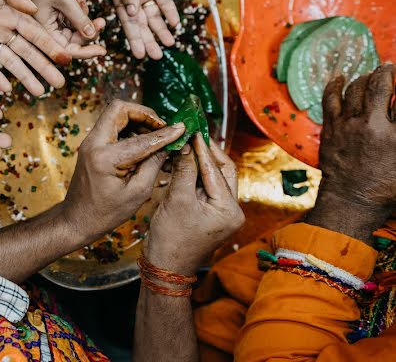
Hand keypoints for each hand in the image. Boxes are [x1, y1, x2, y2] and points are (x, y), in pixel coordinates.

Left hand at [0, 0, 70, 95]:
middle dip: (44, 67)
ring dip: (25, 76)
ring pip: (10, 62)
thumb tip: (33, 9)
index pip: (35, 32)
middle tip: (60, 83)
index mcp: (10, 10)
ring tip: (39, 92)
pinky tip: (8, 89)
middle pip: (27, 51)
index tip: (65, 58)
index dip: (49, 45)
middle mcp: (1, 27)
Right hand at [6, 0, 106, 59]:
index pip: (65, 50)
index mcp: (40, 28)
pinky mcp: (54, 5)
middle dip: (87, 30)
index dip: (85, 52)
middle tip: (102, 21)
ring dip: (83, 14)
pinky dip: (78, 5)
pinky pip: (71, 13)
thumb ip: (78, 18)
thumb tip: (92, 36)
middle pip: (71, 39)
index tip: (102, 50)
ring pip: (73, 26)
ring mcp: (49, 15)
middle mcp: (43, 25)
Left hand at [57, 100, 185, 246]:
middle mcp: (93, 144)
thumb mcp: (137, 192)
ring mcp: (90, 142)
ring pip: (115, 115)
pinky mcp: (91, 145)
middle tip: (163, 127)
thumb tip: (169, 144)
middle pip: (119, 109)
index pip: (141, 139)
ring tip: (156, 136)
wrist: (77, 219)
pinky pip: (112, 126)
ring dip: (137, 120)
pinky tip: (144, 143)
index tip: (182, 129)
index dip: (164, 133)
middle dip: (145, 114)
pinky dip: (129, 128)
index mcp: (105, 158)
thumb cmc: (106, 212)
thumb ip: (154, 164)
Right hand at [105, 0, 179, 58]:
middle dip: (148, 40)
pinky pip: (166, 4)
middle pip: (142, 24)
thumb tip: (130, 12)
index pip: (128, 22)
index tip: (138, 54)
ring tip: (169, 46)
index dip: (133, 38)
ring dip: (161, 31)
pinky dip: (170, 14)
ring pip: (155, 17)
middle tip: (155, 57)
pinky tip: (175, 25)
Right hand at [146, 138, 243, 274]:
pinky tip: (182, 163)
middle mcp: (232, 210)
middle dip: (207, 153)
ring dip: (200, 162)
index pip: (216, 170)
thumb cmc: (172, 239)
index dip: (202, 148)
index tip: (192, 129)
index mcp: (229, 209)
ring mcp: (223, 213)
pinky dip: (195, 174)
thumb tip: (186, 144)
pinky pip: (206, 187)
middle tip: (193, 134)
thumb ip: (184, 169)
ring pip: (214, 178)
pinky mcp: (212, 213)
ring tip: (185, 145)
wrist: (166, 267)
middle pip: (223, 171)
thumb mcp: (177, 200)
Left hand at [304, 65, 395, 243]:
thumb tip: (393, 117)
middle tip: (388, 68)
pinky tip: (339, 77)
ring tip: (370, 75)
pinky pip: (330, 99)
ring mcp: (347, 124)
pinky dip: (335, 85)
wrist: (351, 200)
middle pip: (378, 86)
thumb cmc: (385, 187)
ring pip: (354, 89)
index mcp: (393, 134)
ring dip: (363, 78)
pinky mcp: (330, 128)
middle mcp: (371, 124)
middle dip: (385, 73)